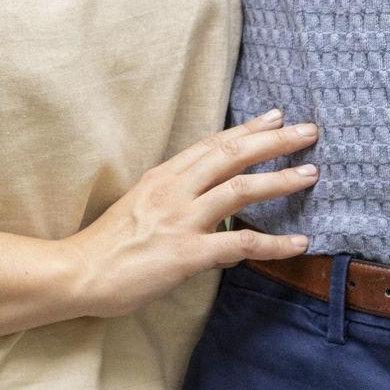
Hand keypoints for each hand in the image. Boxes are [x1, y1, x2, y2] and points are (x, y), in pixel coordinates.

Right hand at [66, 110, 316, 318]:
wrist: (78, 273)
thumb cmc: (108, 245)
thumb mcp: (140, 203)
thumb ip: (173, 194)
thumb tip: (206, 196)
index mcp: (163, 176)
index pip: (213, 144)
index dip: (247, 129)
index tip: (275, 116)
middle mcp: (174, 190)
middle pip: (232, 155)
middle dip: (273, 140)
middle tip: (308, 131)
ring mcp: (181, 220)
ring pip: (241, 190)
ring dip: (280, 180)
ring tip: (311, 173)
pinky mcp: (186, 254)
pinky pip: (240, 245)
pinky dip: (274, 243)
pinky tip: (300, 242)